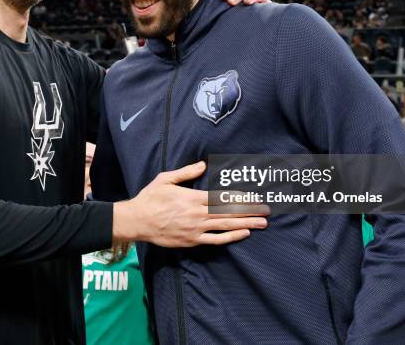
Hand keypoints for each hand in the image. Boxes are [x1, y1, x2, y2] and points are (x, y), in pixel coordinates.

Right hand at [113, 162, 268, 246]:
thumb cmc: (150, 198)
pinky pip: (215, 240)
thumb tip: (202, 164)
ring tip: (261, 223)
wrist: (138, 221)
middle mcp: (197, 213)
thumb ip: (186, 172)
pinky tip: (242, 234)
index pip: (222, 197)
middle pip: (228, 212)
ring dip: (245, 224)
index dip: (241, 198)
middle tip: (266, 211)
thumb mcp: (165, 179)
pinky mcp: (192, 240)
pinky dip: (230, 237)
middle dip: (249, 211)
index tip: (255, 197)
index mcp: (193, 197)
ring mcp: (196, 228)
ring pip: (225, 226)